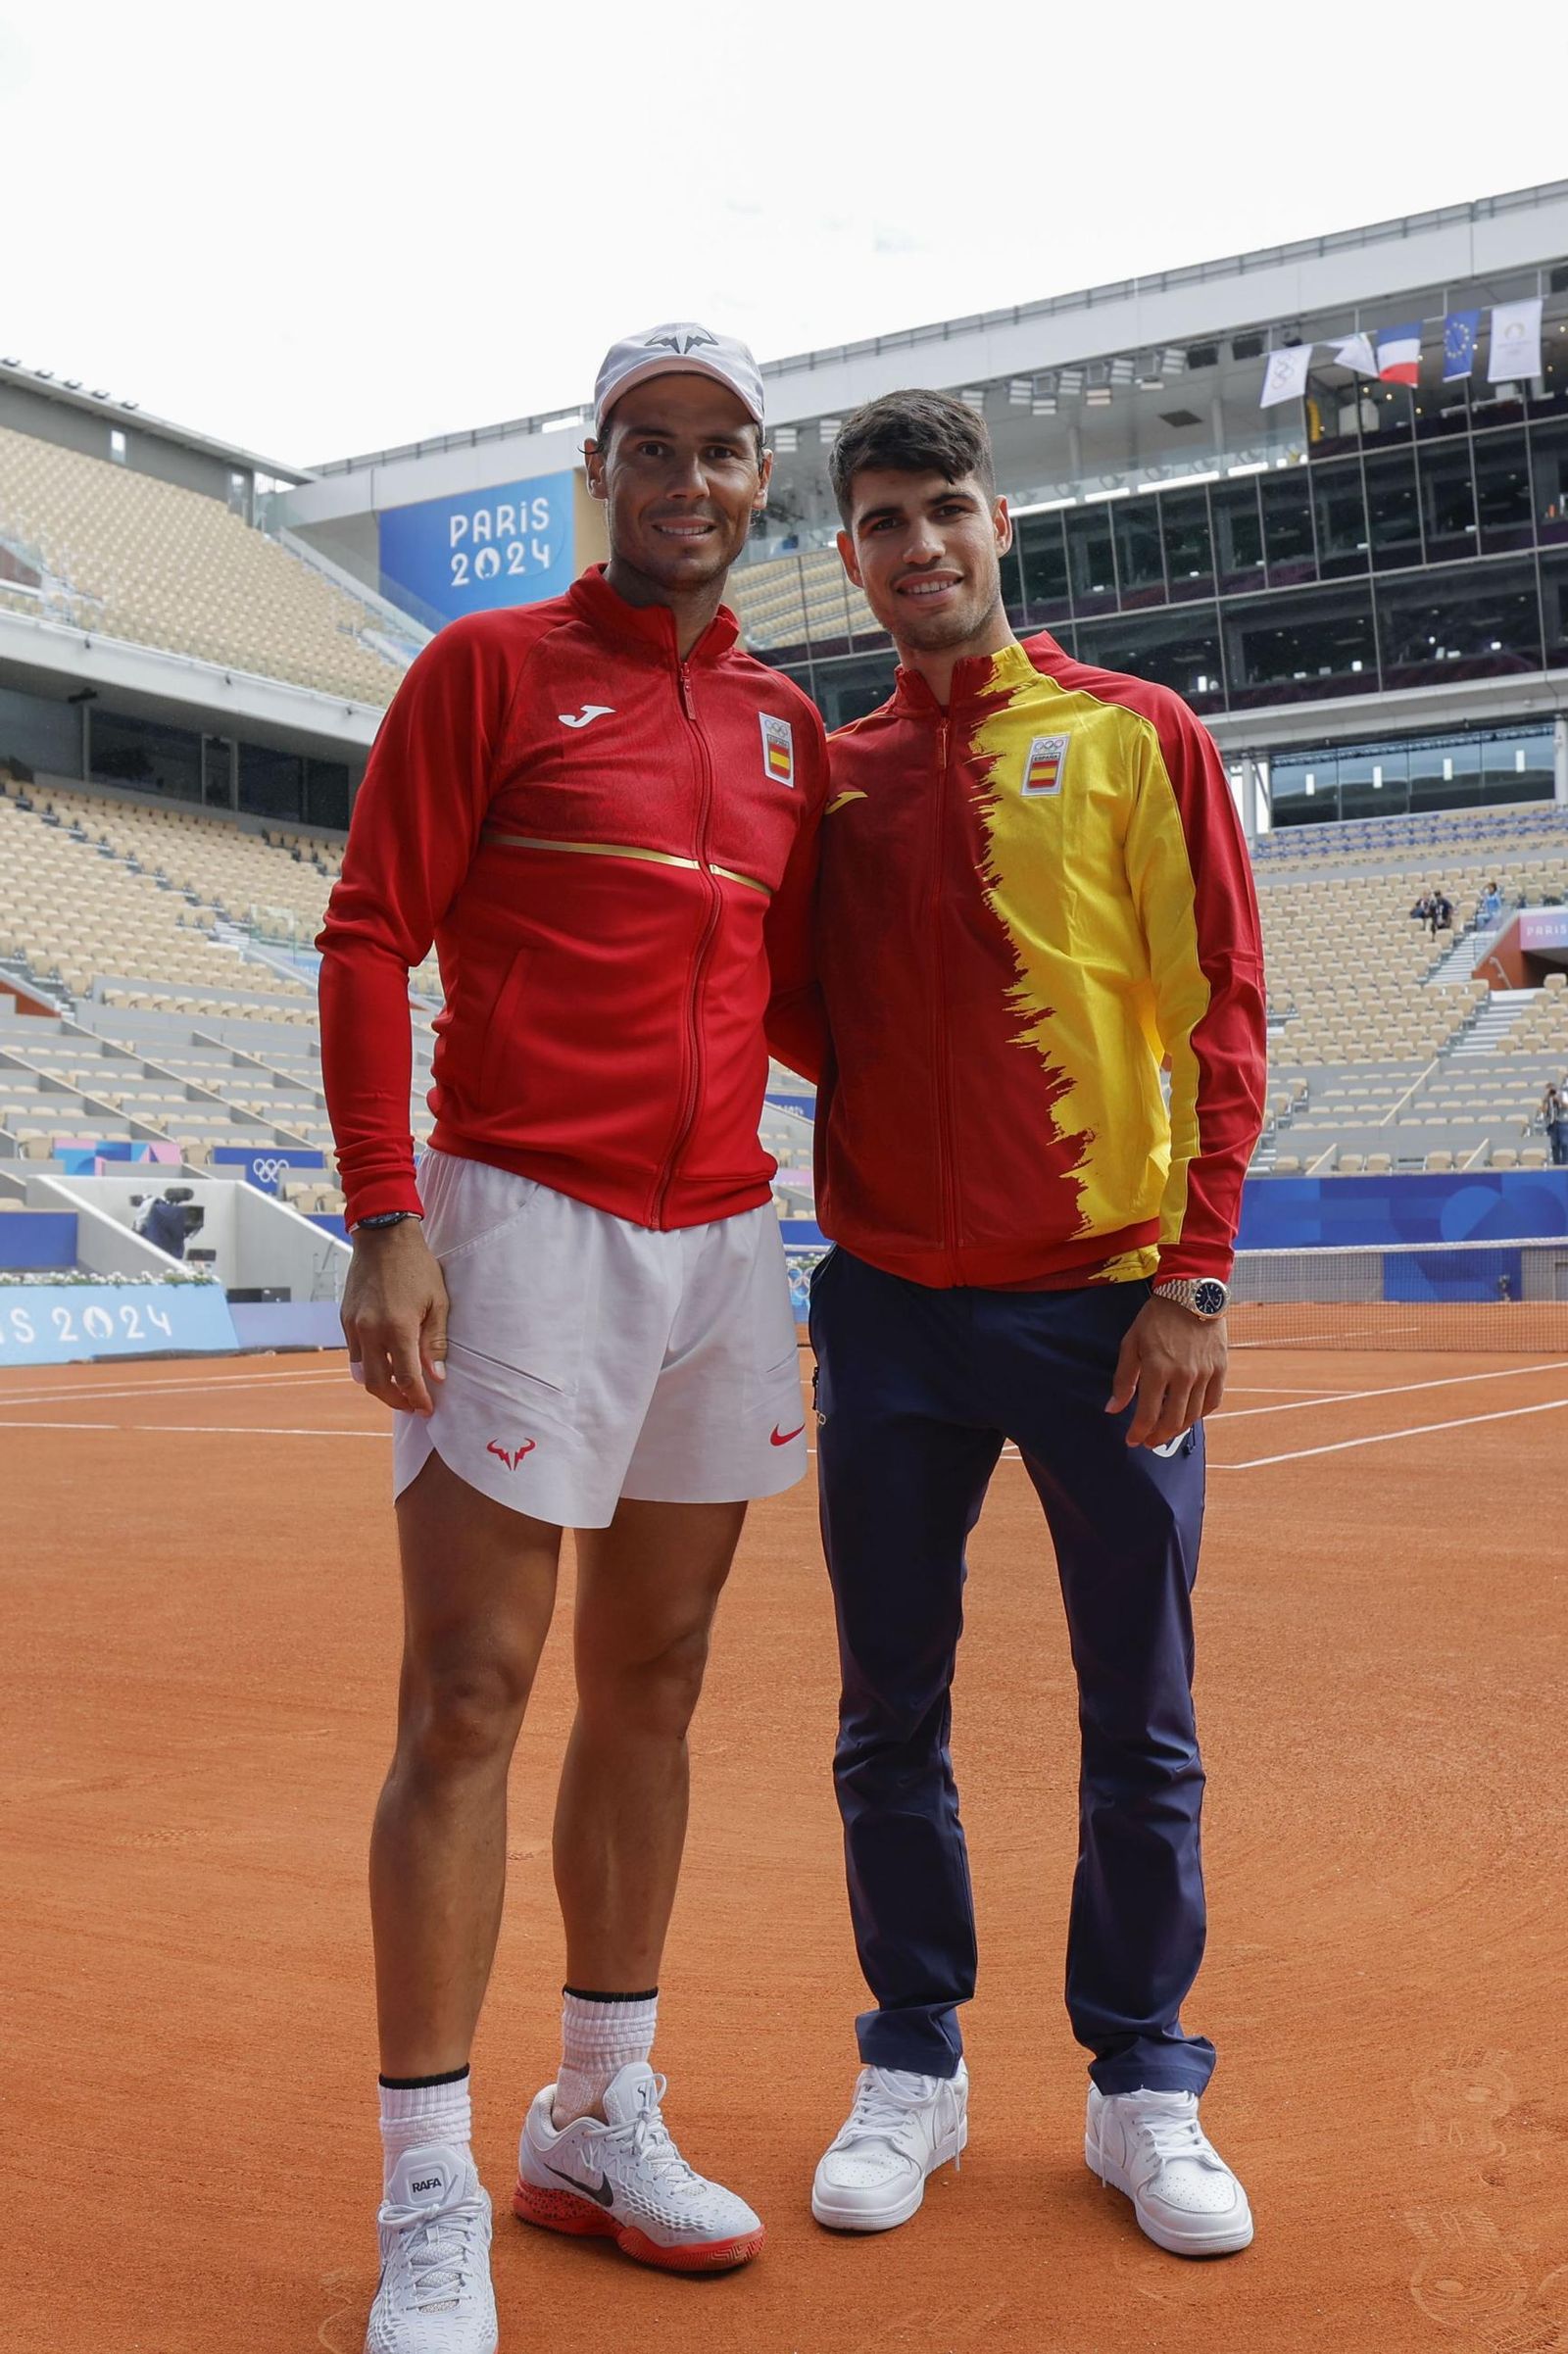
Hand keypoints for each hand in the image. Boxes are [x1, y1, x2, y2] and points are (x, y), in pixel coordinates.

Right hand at [341, 1219, 449, 1415]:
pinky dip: (368, 1366)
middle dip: (396, 1401)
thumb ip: (435, 1343)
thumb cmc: (417, 1267)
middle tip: (413, 1405)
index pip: (406, 1379)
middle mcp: (370, 1331)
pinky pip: (354, 1354)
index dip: (417, 1399)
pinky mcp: (345, 1319)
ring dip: (380, 1387)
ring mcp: (354, 1326)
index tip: (427, 1409)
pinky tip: (384, 1365)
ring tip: (399, 1390)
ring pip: (361, 1372)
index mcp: (397, 1328)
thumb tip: (436, 1377)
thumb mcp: (437, 1302)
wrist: (383, 1237)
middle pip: (378, 1384)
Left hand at [1106, 1294, 1226, 1448]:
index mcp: (1157, 1369)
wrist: (1191, 1293)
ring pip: (1193, 1415)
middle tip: (1148, 1441)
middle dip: (1157, 1437)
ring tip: (1165, 1431)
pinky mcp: (1220, 1369)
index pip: (1147, 1415)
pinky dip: (1200, 1414)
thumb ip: (1123, 1379)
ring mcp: (1205, 1373)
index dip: (1138, 1433)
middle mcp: (1183, 1376)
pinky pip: (1212, 1402)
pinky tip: (1188, 1415)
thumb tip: (1113, 1409)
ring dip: (1177, 1429)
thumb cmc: (1156, 1318)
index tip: (1132, 1441)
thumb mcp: (1131, 1343)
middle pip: (1172, 1422)